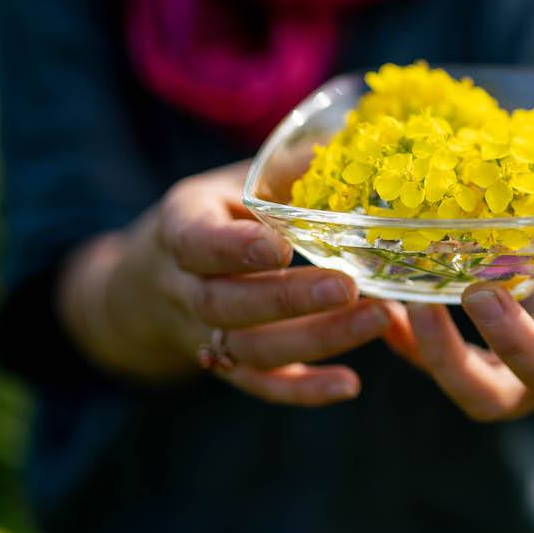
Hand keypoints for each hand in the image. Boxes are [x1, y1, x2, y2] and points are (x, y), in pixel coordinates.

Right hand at [58, 162, 402, 405]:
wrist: (155, 277)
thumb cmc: (218, 213)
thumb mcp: (236, 180)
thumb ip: (284, 170)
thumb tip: (349, 141)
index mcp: (182, 226)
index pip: (196, 241)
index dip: (234, 248)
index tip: (281, 246)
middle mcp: (184, 286)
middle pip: (226, 304)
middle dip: (289, 299)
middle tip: (349, 287)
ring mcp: (201, 332)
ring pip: (249, 349)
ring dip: (316, 340)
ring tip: (379, 319)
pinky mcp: (227, 364)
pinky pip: (259, 384)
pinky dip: (302, 391)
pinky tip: (350, 386)